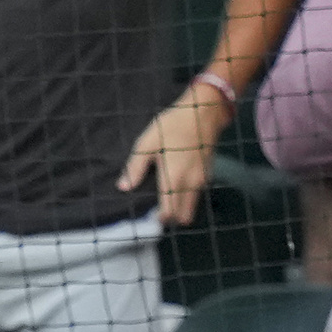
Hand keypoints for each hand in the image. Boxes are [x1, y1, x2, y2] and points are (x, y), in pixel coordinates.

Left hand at [118, 89, 226, 226]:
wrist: (203, 112)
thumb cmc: (172, 125)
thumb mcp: (147, 142)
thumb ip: (135, 167)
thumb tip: (124, 187)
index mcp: (173, 178)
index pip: (169, 213)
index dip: (159, 219)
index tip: (150, 214)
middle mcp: (190, 184)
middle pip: (183, 217)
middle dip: (171, 218)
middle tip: (159, 209)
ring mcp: (202, 181)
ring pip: (192, 209)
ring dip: (181, 209)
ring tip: (167, 198)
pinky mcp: (208, 175)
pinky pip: (197, 196)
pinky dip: (188, 198)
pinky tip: (178, 186)